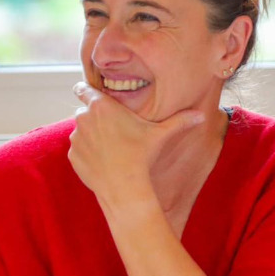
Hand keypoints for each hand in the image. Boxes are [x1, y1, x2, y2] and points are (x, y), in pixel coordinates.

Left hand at [68, 82, 203, 206]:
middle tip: (113, 130)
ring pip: (81, 131)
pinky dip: (87, 153)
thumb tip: (202, 115)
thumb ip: (180, 121)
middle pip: (85, 111)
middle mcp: (84, 118)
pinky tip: (104, 161)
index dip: (86, 90)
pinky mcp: (72, 155)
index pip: (84, 88)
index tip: (90, 94)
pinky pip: (78, 150)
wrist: (125, 187)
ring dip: (91, 136)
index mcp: (102, 105)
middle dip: (95, 118)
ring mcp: (76, 137)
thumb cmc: (142, 156)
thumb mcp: (161, 135)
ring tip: (110, 148)